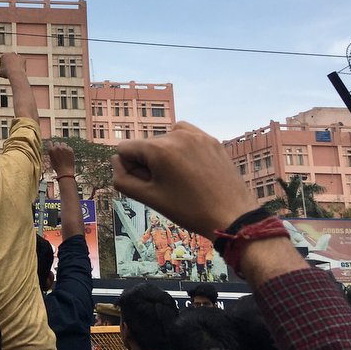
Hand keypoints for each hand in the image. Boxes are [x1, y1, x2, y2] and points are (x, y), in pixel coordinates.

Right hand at [0, 52, 26, 79]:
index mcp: (4, 55)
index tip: (4, 67)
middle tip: (9, 67)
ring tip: (15, 69)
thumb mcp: (0, 73)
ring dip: (15, 62)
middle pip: (9, 57)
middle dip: (9, 61)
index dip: (3, 63)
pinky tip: (19, 69)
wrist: (15, 74)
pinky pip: (21, 62)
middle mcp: (11, 54)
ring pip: (16, 59)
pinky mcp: (23, 58)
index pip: (2, 58)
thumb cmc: (7, 73)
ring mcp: (17, 55)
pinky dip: (20, 65)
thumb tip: (0, 72)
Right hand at [46, 142, 75, 176]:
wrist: (65, 171)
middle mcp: (57, 148)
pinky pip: (68, 147)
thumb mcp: (51, 160)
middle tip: (59, 151)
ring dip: (63, 147)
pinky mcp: (70, 150)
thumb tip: (53, 149)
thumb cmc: (57, 167)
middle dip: (57, 146)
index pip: (50, 143)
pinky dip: (68, 150)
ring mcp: (64, 148)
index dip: (51, 145)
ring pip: (63, 144)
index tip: (53, 147)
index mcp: (51, 150)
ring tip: (64, 153)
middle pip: (57, 143)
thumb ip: (52, 153)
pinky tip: (68, 155)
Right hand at [112, 122, 257, 236]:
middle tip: (167, 187)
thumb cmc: (189, 210)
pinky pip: (185, 137)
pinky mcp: (211, 139)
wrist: (233, 215)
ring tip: (180, 178)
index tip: (147, 185)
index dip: (130, 168)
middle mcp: (176, 134)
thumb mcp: (149, 198)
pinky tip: (190, 167)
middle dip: (148, 163)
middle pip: (145, 145)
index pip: (124, 149)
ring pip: (164, 140)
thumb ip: (122, 178)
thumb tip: (117, 161)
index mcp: (158, 149)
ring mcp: (196, 135)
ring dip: (164, 155)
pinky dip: (181, 149)